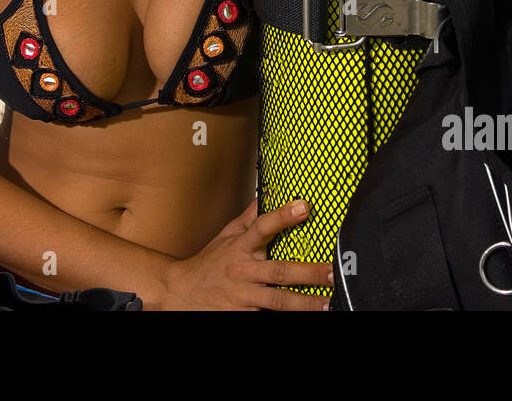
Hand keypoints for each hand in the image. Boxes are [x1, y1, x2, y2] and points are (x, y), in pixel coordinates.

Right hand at [159, 198, 333, 309]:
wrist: (178, 293)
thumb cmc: (208, 263)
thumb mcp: (226, 236)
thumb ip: (250, 218)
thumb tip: (266, 194)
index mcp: (240, 247)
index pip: (263, 227)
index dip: (283, 216)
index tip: (305, 206)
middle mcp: (242, 271)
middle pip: (279, 272)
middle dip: (308, 273)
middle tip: (333, 272)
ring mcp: (242, 297)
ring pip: (277, 301)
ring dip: (304, 303)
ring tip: (328, 303)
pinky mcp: (239, 316)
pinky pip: (264, 317)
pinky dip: (283, 318)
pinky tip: (305, 317)